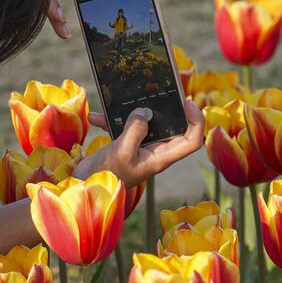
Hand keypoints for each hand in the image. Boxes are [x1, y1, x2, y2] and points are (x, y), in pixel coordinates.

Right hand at [73, 100, 204, 187]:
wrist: (84, 190)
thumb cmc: (106, 177)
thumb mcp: (122, 152)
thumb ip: (135, 131)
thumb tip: (142, 112)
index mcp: (161, 158)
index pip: (192, 141)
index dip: (196, 121)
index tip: (188, 102)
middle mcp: (154, 152)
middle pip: (171, 128)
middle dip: (167, 108)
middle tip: (160, 92)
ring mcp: (139, 148)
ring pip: (146, 124)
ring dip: (134, 112)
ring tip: (121, 100)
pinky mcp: (123, 145)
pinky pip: (122, 127)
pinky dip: (111, 121)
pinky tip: (96, 117)